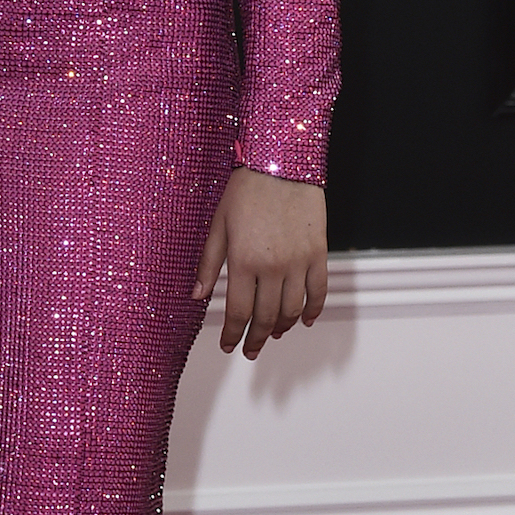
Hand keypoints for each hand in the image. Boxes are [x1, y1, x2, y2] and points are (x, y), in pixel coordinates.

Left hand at [191, 166, 327, 359]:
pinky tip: (304, 320)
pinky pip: (318, 291)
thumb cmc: (246, 190)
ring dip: (282, 328)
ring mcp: (298, 262)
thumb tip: (196, 295)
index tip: (228, 346)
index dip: (231, 334)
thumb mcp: (218, 225)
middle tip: (250, 350)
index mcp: (243, 262)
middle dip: (256, 339)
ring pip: (292, 310)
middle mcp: (272, 268)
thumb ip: (209, 264)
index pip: (238, 312)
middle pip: (266, 318)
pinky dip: (312, 310)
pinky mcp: (318, 254)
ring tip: (274, 334)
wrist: (282, 163)